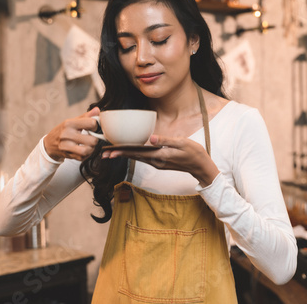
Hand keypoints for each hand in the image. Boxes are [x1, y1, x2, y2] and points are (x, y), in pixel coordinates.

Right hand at [43, 107, 100, 160]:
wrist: (49, 144)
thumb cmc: (63, 131)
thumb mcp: (73, 121)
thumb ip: (86, 116)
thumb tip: (97, 110)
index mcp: (69, 123)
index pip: (91, 123)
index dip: (95, 126)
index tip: (93, 128)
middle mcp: (66, 134)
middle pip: (92, 140)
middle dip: (95, 140)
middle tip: (91, 138)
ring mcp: (66, 146)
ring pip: (88, 150)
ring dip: (91, 148)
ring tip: (88, 145)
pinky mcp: (68, 155)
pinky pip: (83, 157)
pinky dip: (86, 154)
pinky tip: (83, 149)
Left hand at [103, 135, 219, 185]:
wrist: (202, 167)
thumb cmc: (195, 153)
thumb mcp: (182, 143)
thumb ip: (166, 140)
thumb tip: (152, 138)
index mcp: (160, 156)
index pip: (137, 152)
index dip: (123, 151)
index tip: (110, 150)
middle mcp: (157, 161)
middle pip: (134, 157)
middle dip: (119, 154)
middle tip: (104, 153)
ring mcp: (158, 164)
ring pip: (137, 158)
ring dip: (125, 155)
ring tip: (111, 153)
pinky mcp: (160, 163)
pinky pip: (144, 159)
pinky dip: (134, 155)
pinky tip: (129, 152)